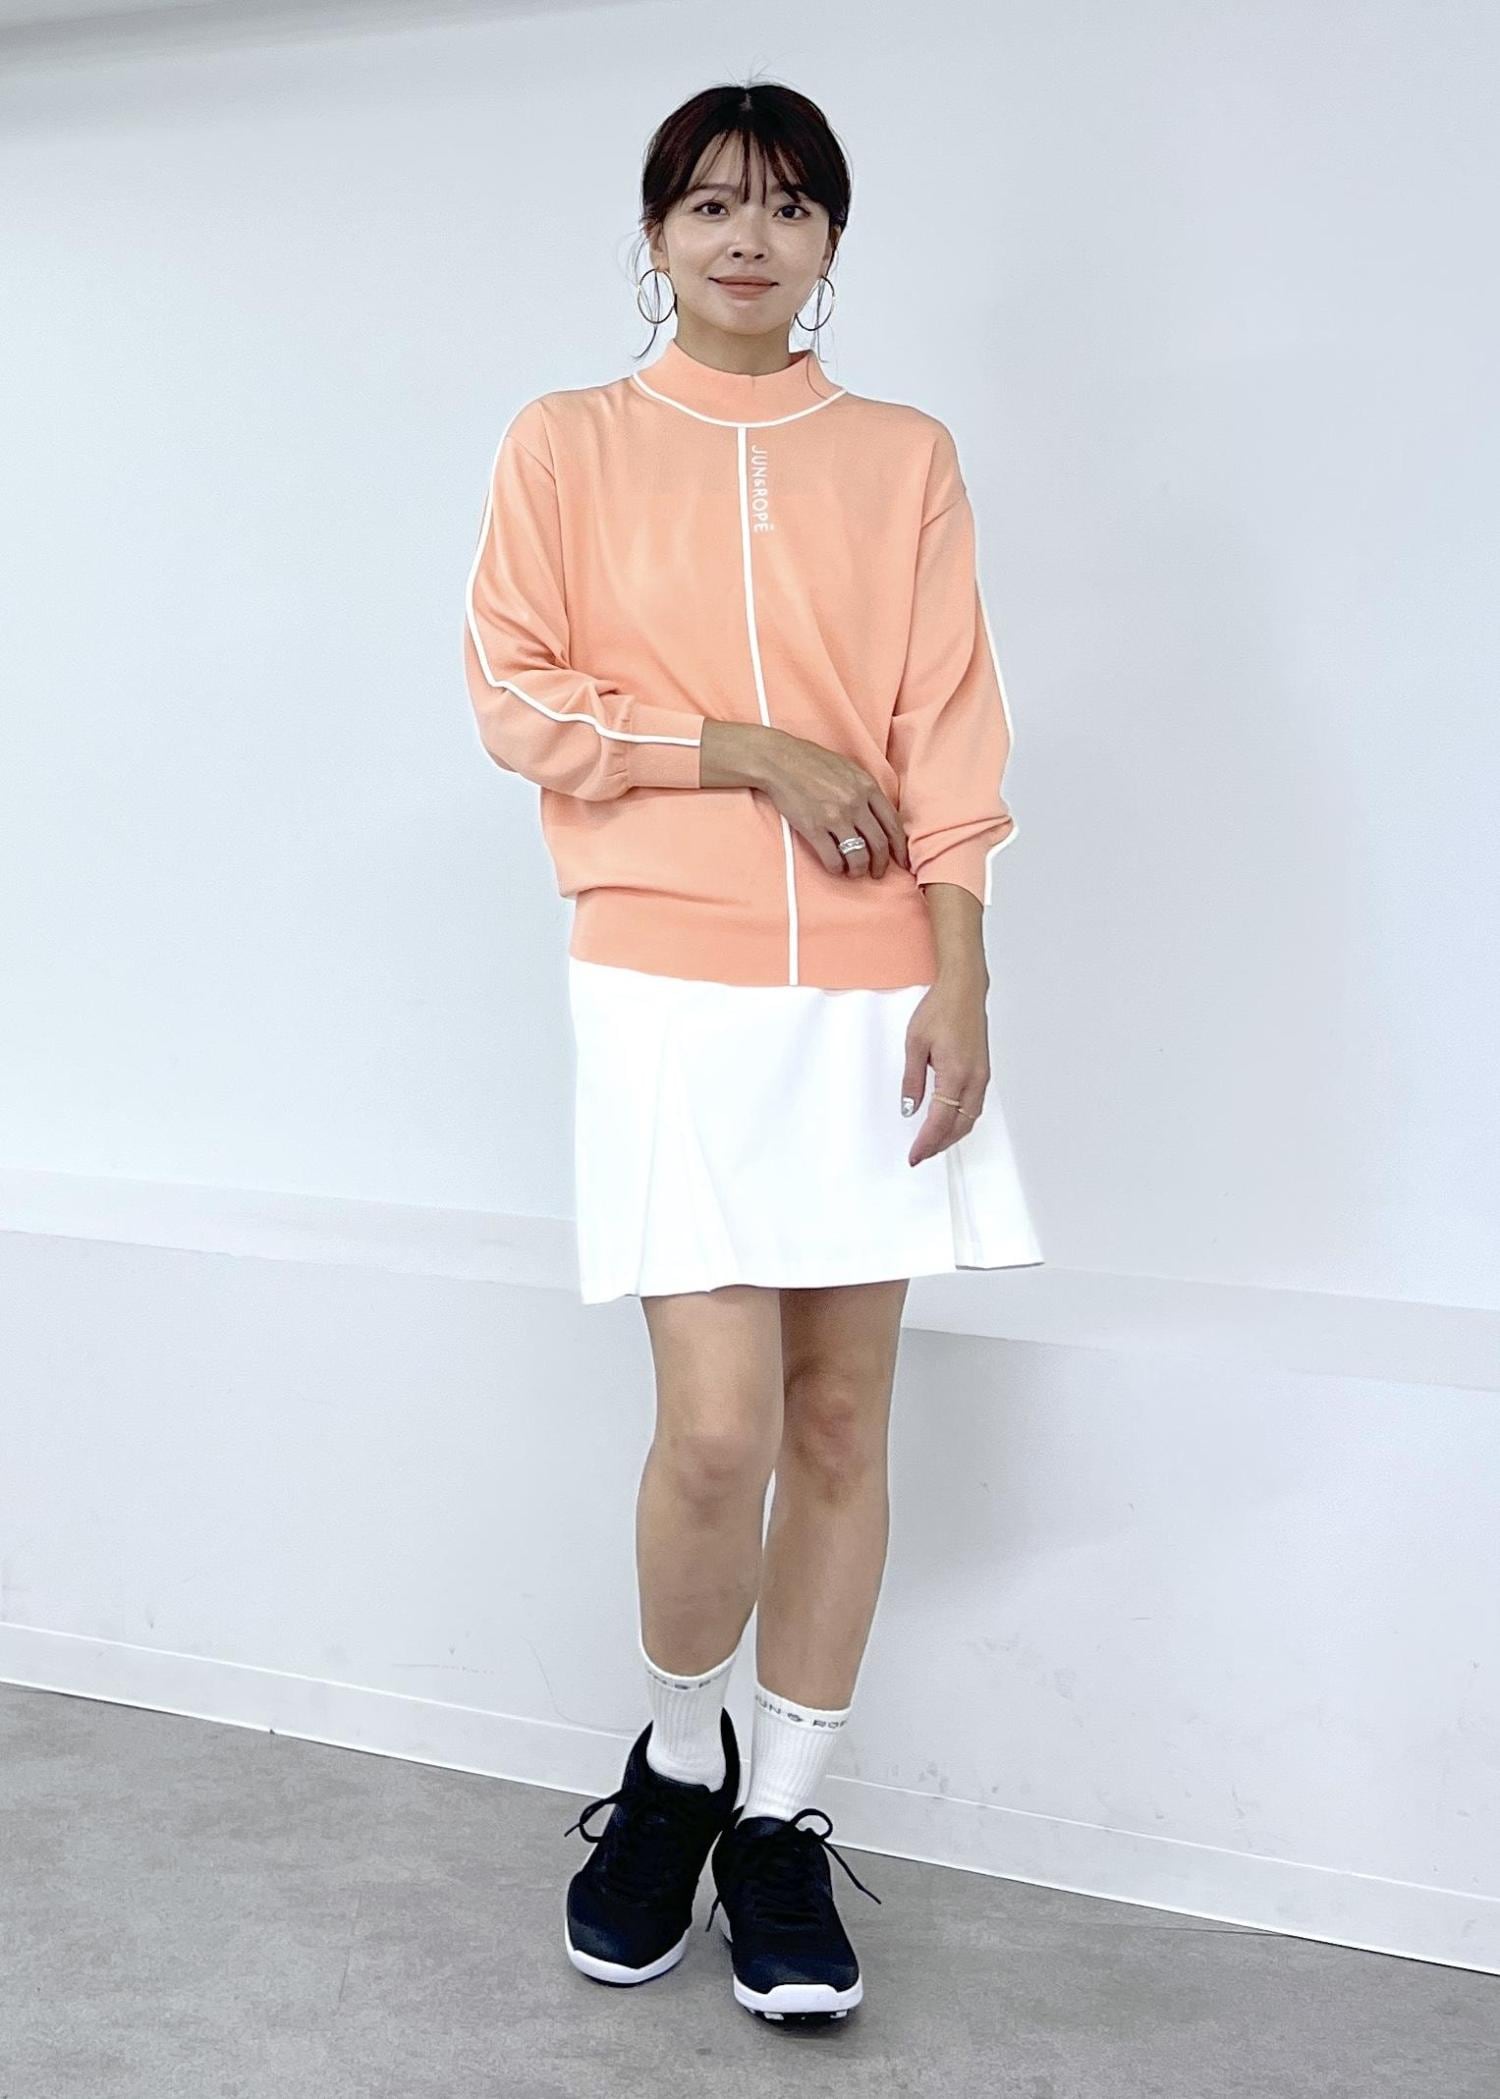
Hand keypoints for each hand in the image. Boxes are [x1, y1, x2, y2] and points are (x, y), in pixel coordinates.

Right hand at [702, 721, 908, 878]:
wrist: (780, 761)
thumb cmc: (814, 763)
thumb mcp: (850, 769)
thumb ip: (867, 791)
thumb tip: (880, 816)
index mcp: (867, 787)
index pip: (893, 824)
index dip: (900, 847)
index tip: (902, 860)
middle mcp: (855, 803)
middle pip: (879, 844)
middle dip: (881, 864)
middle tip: (877, 872)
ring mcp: (835, 816)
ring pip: (858, 855)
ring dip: (859, 869)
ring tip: (855, 872)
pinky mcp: (814, 828)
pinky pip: (832, 858)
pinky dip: (837, 868)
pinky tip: (835, 867)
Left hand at [900, 976, 989, 1164]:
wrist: (964, 990)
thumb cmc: (941, 1009)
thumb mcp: (915, 1044)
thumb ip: (913, 1080)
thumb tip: (910, 1108)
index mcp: (955, 1073)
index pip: (940, 1120)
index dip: (926, 1142)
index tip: (914, 1155)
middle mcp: (974, 1079)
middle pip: (958, 1126)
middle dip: (939, 1145)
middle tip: (920, 1155)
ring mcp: (981, 1076)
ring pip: (969, 1119)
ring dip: (951, 1136)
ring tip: (932, 1144)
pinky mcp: (983, 1071)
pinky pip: (974, 1106)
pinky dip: (961, 1121)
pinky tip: (948, 1123)